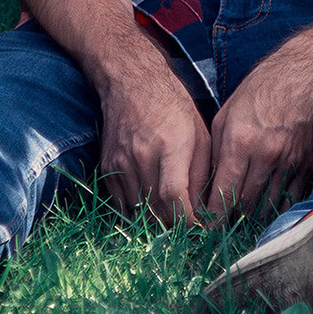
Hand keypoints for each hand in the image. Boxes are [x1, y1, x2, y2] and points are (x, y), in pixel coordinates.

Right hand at [94, 50, 211, 223]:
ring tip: (173, 220)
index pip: (175, 196)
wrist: (132, 84)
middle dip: (175, 225)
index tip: (200, 228)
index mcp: (171, 145)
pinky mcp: (108, 167)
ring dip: (157, 220)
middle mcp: (142, 156)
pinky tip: (152, 207)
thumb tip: (204, 209)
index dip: (187, 219)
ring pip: (138, 209)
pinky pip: (121, 202)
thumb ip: (201, 172)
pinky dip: (137, 211)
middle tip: (190, 229)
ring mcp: (121, 162)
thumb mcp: (200, 134)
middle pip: (156, 208)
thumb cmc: (174, 107)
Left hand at [205, 46, 312, 220]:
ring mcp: (288, 161)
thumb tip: (211, 187)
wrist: (301, 75)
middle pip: (245, 204)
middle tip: (220, 227)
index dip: (213, 217)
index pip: (223, 193)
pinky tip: (266, 211)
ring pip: (268, 205)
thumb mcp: (225, 117)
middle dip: (230, 219)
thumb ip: (217, 153)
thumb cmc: (258, 92)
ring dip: (252, 216)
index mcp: (240, 143)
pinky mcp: (305, 163)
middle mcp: (265, 155)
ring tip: (241, 221)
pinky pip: (290, 198)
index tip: (205, 228)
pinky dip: (277, 208)